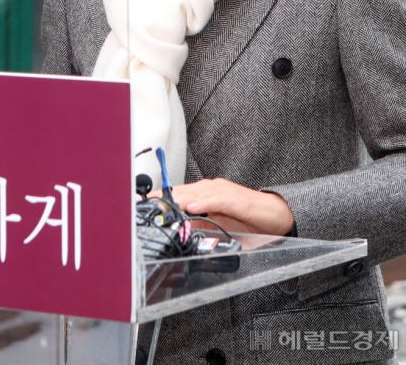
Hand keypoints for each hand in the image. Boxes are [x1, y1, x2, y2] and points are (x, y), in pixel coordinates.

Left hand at [150, 177, 295, 235]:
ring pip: (196, 193)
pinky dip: (203, 203)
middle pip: (182, 191)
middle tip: (144, 207)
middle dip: (163, 200)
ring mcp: (223, 191)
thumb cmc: (249, 219)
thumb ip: (201, 225)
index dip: (160, 199)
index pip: (177, 194)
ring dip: (178, 200)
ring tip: (162, 206)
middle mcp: (211, 188)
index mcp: (205, 193)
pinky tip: (192, 208)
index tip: (142, 206)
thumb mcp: (220, 225)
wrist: (278, 215)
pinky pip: (217, 200)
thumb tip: (181, 231)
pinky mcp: (237, 199)